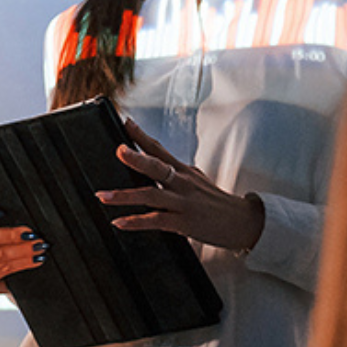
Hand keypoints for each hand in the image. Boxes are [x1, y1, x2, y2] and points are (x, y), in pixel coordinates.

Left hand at [97, 119, 264, 251]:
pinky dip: (136, 222)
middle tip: (118, 150)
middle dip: (136, 158)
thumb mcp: (198, 181)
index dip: (141, 136)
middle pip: (156, 167)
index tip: (125, 123)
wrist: (243, 222)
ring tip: (103, 195)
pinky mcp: (184, 223)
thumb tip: (158, 167)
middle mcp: (183, 183)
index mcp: (184, 171)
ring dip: (124, 196)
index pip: (159, 149)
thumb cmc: (218, 203)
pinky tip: (120, 222)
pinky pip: (156, 221)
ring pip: (151, 195)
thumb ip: (178, 175)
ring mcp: (183, 203)